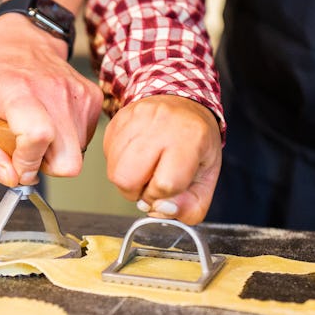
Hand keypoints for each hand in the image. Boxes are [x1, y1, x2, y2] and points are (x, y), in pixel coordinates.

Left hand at [0, 15, 101, 187]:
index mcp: (17, 90)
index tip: (17, 163)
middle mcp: (54, 91)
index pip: (37, 136)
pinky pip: (84, 140)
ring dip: (55, 152)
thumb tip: (9, 178)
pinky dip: (66, 139)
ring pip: (76, 155)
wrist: (24, 41)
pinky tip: (51, 120)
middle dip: (46, 166)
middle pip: (67, 162)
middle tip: (26, 147)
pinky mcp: (93, 98)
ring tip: (36, 127)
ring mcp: (79, 95)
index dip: (28, 162)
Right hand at [104, 95, 221, 224]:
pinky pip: (107, 156)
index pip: (165, 184)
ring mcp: (135, 118)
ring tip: (145, 168)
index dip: (163, 196)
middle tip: (152, 181)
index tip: (169, 188)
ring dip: (128, 180)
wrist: (183, 103)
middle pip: (127, 179)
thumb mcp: (207, 177)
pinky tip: (136, 156)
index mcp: (190, 137)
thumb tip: (162, 211)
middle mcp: (161, 123)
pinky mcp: (117, 119)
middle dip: (137, 191)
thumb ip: (191, 206)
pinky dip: (120, 164)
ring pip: (114, 172)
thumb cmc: (196, 141)